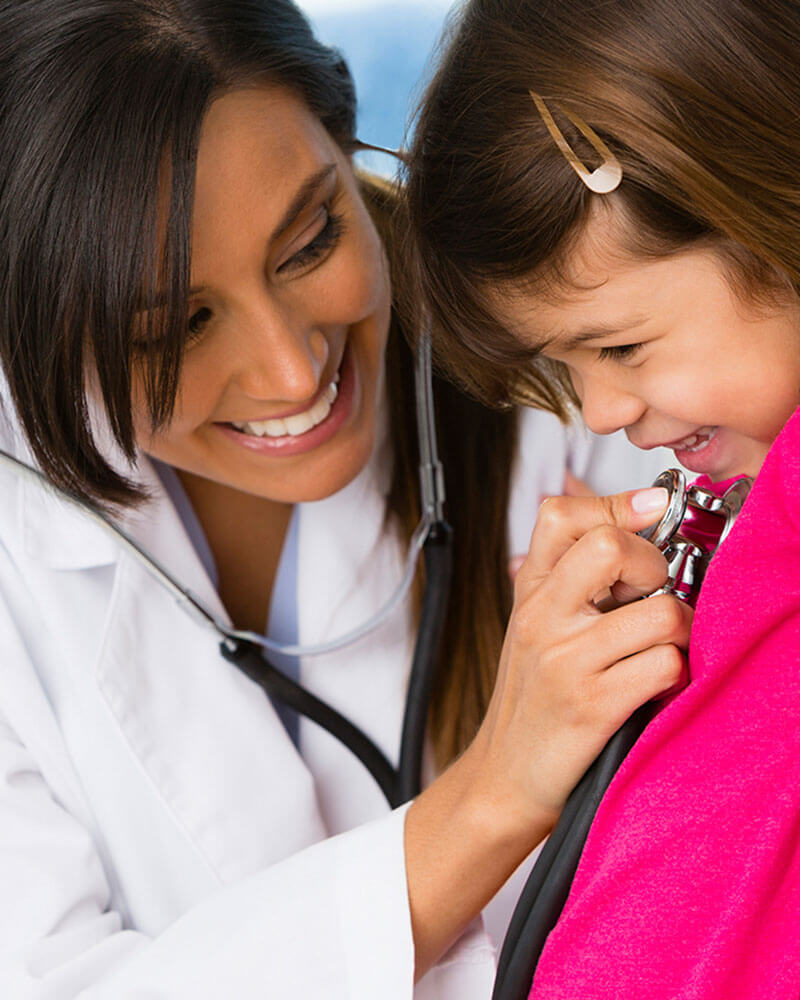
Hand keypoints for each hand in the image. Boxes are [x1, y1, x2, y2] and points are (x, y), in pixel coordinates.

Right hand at [473, 486, 691, 828]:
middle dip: (655, 565)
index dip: (619, 505)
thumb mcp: (537, 622)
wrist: (507, 774)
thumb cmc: (534, 695)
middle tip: (651, 594)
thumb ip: (573, 572)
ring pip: (660, 614)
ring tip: (659, 647)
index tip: (653, 512)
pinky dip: (674, 674)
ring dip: (678, 632)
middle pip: (610, 547)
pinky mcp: (592, 706)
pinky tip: (653, 683)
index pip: (562, 515)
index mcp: (530, 590)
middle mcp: (541, 617)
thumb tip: (640, 516)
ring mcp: (565, 661)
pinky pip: (664, 667)